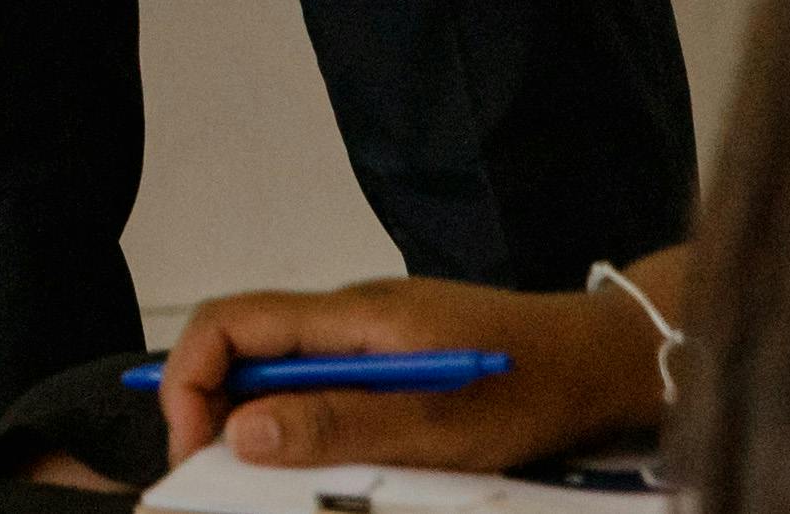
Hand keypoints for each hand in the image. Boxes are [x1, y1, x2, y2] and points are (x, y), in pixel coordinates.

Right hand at [155, 263, 675, 476]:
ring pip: (280, 367)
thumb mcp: (431, 427)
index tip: (192, 445)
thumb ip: (335, 426)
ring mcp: (370, 331)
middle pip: (244, 345)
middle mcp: (350, 314)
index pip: (229, 322)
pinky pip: (322, 380)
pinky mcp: (391, 354)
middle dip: (214, 408)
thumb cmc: (528, 387)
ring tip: (274, 476)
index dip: (190, 379)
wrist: (599, 361)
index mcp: (350, 316)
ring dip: (260, 419)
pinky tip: (328, 457)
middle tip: (221, 476)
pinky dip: (304, 419)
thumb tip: (241, 432)